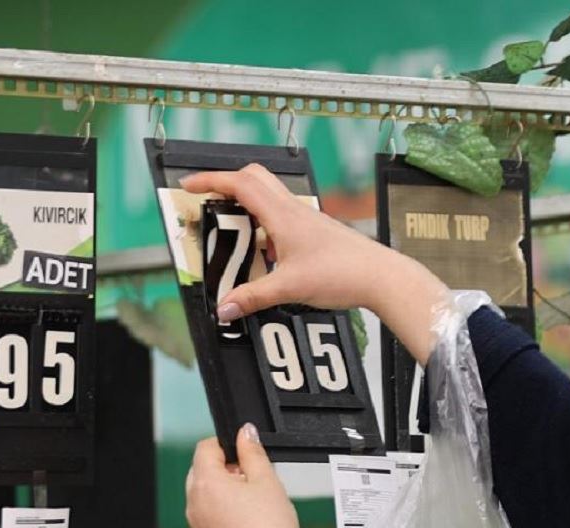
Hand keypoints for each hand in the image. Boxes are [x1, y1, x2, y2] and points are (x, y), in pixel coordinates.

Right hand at [181, 164, 446, 362]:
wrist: (381, 277)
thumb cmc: (342, 274)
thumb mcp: (289, 288)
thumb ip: (252, 297)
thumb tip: (224, 307)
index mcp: (283, 216)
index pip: (239, 184)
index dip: (210, 180)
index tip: (188, 185)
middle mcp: (294, 210)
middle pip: (254, 179)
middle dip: (226, 185)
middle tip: (209, 202)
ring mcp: (305, 219)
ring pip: (268, 196)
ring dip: (246, 206)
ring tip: (233, 233)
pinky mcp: (314, 231)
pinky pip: (282, 217)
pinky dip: (265, 225)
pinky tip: (265, 253)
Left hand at [185, 424, 302, 527]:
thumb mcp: (268, 482)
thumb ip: (253, 453)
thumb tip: (245, 433)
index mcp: (206, 484)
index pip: (204, 448)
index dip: (225, 446)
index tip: (243, 456)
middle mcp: (193, 506)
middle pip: (201, 475)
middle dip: (223, 472)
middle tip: (251, 483)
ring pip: (204, 503)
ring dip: (222, 499)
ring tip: (253, 511)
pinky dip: (222, 525)